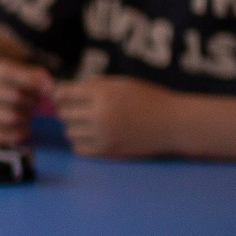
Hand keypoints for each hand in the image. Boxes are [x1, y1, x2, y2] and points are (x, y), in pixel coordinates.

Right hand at [0, 58, 51, 146]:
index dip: (32, 81)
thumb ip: (35, 76)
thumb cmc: (6, 83)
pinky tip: (22, 128)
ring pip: (11, 117)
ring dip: (26, 117)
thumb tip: (50, 87)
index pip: (10, 73)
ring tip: (27, 114)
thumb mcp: (17, 71)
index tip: (48, 87)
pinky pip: (2, 135)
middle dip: (32, 101)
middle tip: (36, 102)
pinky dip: (18, 133)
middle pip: (15, 96)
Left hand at [51, 75, 175, 157]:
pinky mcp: (108, 151)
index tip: (64, 96)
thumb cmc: (150, 99)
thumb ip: (95, 84)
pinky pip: (78, 148)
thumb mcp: (123, 83)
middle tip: (80, 110)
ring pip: (68, 132)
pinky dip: (81, 142)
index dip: (60, 94)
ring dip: (74, 127)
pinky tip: (93, 136)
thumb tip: (65, 89)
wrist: (175, 124)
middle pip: (63, 113)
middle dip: (68, 110)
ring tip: (89, 124)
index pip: (64, 94)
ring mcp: (103, 134)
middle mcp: (100, 114)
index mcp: (103, 93)